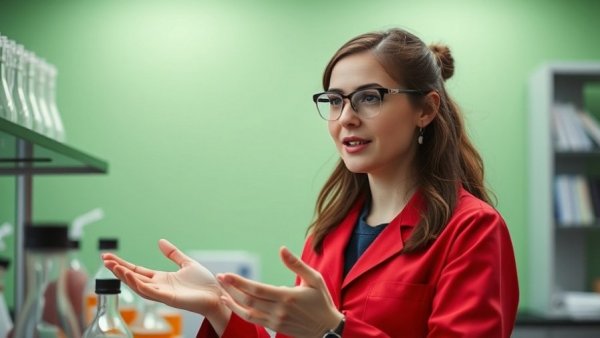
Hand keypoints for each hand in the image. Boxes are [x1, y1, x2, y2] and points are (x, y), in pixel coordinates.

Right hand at [102, 239, 230, 332]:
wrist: (216, 295)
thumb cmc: (203, 283)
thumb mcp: (186, 263)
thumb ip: (173, 254)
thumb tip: (160, 241)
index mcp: (161, 279)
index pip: (137, 270)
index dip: (123, 264)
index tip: (109, 257)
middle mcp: (158, 286)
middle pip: (133, 277)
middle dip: (118, 269)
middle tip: (104, 259)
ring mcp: (162, 293)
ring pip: (137, 285)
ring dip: (125, 276)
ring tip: (113, 266)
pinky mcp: (168, 299)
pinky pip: (149, 292)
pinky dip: (138, 284)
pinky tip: (129, 276)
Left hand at [218, 246, 343, 337]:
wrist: (327, 330)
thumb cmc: (322, 301)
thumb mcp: (314, 279)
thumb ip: (296, 265)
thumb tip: (282, 249)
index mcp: (287, 296)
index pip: (257, 289)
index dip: (239, 282)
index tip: (225, 275)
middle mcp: (279, 310)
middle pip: (248, 300)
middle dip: (231, 289)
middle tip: (219, 278)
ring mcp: (275, 321)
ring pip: (247, 312)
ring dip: (232, 301)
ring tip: (221, 291)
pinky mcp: (274, 327)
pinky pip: (253, 320)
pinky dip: (239, 312)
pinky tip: (232, 304)